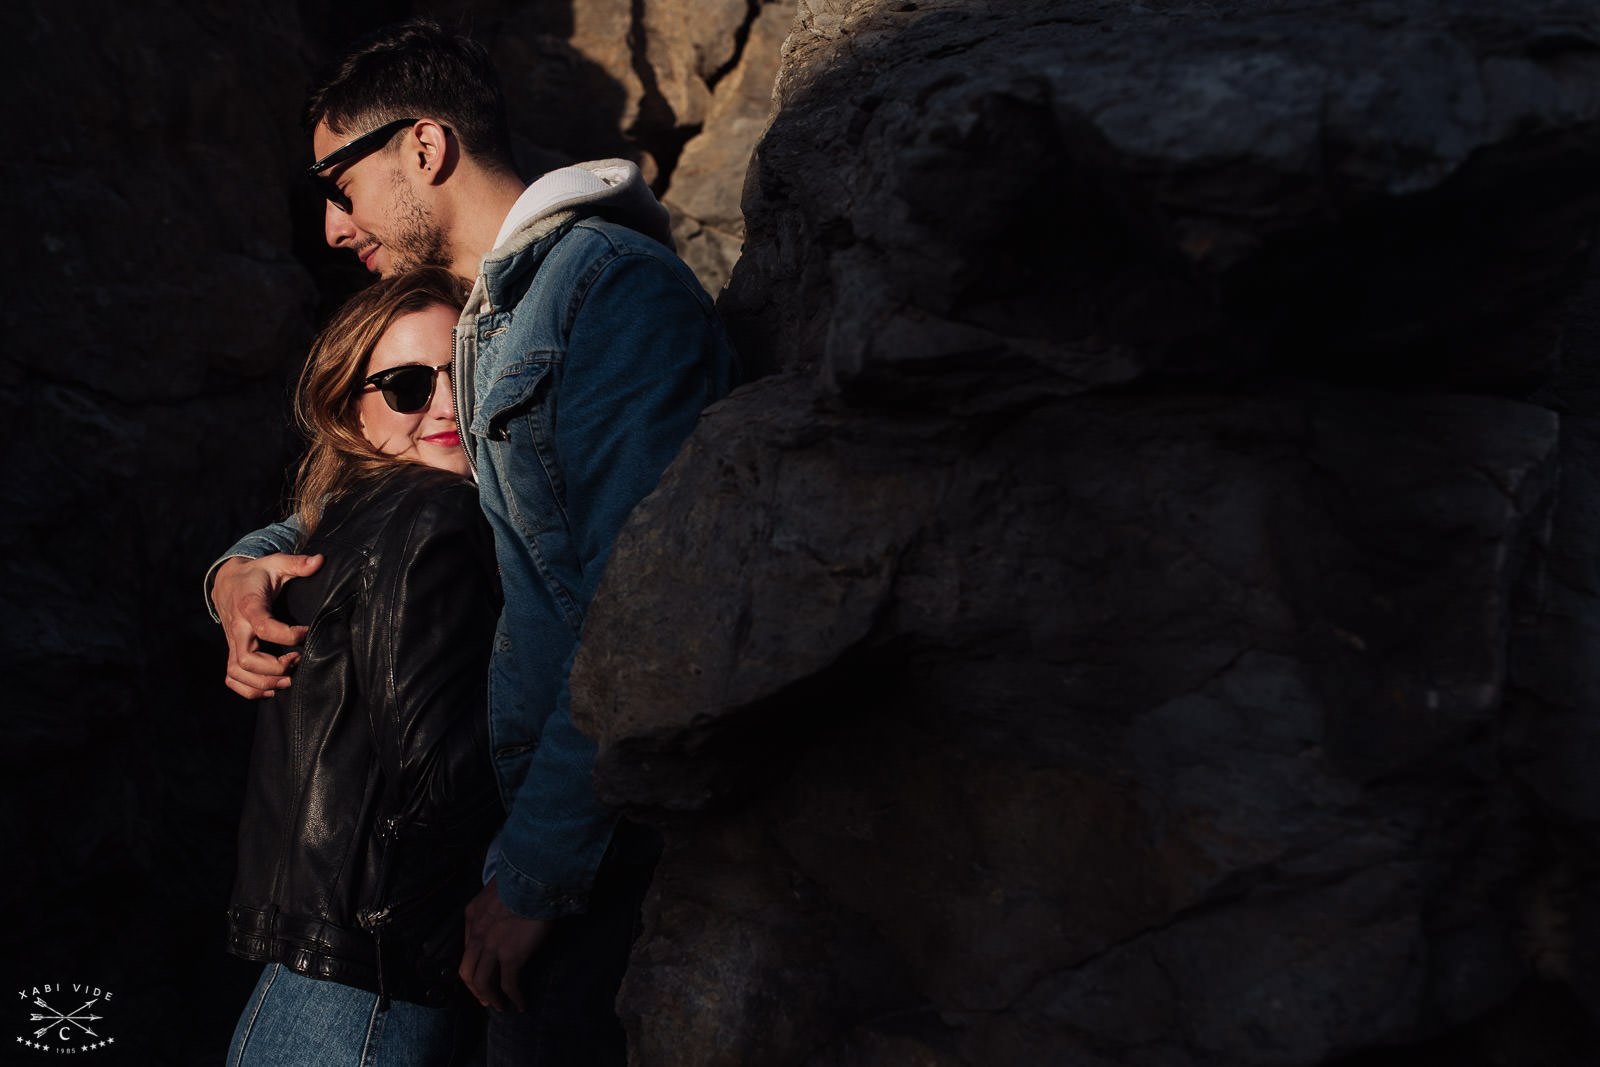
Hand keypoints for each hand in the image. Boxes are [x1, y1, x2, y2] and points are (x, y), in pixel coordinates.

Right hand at [213, 554, 322, 698]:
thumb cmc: (257, 574)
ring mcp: (232, 642)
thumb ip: (298, 563)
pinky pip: (232, 676)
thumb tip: (320, 560)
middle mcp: (237, 627)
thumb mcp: (276, 563)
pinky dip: (247, 688)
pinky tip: (270, 690)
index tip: (306, 633)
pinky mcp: (233, 650)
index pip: (265, 627)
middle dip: (274, 667)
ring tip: (288, 680)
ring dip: (262, 682)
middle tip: (298, 661)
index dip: (288, 635)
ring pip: (237, 671)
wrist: (228, 581)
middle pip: (247, 658)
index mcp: (249, 607)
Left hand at [459, 877, 550, 1012]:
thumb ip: (495, 905)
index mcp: (472, 915)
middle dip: (475, 989)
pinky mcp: (511, 956)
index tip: (481, 975)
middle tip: (485, 999)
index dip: (473, 966)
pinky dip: (513, 997)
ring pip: (481, 982)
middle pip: (467, 971)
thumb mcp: (499, 888)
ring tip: (500, 1006)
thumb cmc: (524, 878)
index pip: (467, 948)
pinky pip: (508, 984)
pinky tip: (519, 1003)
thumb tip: (506, 916)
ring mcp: (492, 947)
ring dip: (490, 998)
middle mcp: (477, 933)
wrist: (535, 878)